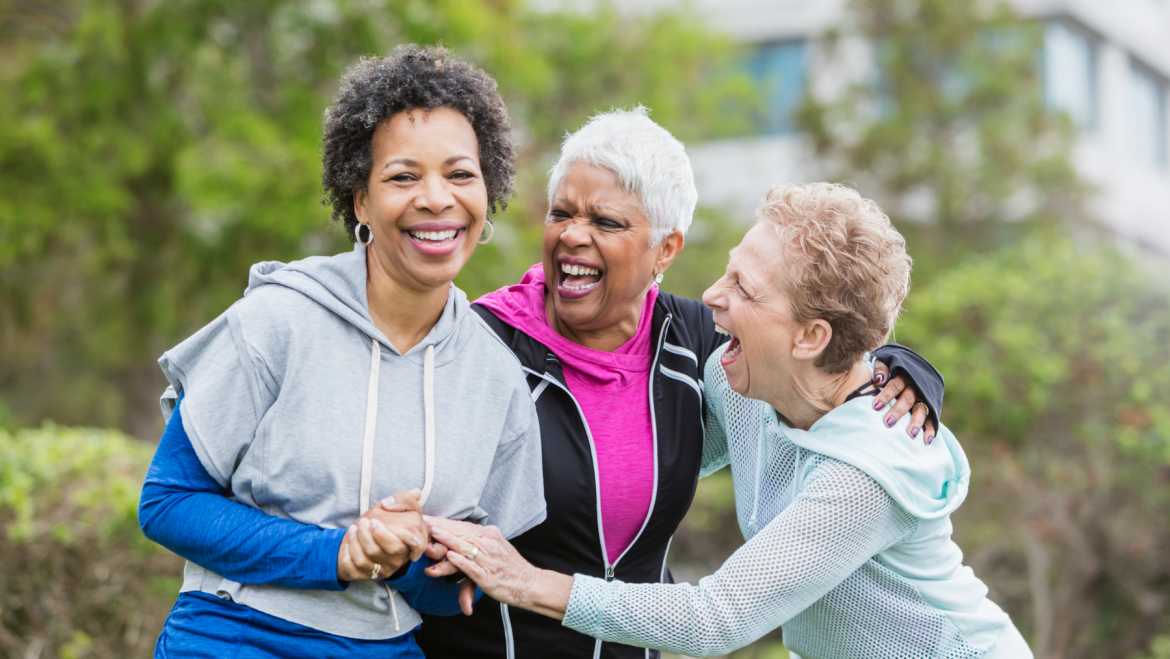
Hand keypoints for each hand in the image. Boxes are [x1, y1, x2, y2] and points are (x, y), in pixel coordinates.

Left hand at [336, 489, 427, 581]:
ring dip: (356, 541)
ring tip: (353, 529)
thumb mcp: (399, 506)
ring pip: (368, 559)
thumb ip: (405, 499)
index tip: (374, 521)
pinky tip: (347, 545)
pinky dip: (348, 555)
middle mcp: (400, 558)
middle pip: (388, 550)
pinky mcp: (371, 576)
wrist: (368, 536)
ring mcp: (386, 568)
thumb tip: (397, 501)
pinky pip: (356, 569)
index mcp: (412, 542)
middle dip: (369, 534)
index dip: (390, 534)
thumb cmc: (386, 521)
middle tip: (363, 522)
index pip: (411, 544)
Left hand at [424, 516, 569, 618]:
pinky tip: (450, 555)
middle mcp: (489, 544)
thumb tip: (460, 540)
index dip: (445, 521)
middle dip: (441, 527)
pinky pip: (472, 567)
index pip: (463, 526)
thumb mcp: (495, 548)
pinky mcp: (488, 576)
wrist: (529, 583)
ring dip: (448, 539)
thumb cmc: (511, 568)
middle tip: (424, 520)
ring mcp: (489, 560)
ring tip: (434, 533)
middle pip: (461, 533)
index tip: (428, 517)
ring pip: (465, 547)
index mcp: (490, 535)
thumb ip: (478, 543)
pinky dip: (461, 561)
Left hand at [872, 363, 935, 443]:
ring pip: (920, 409)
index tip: (875, 407)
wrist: (904, 369)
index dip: (886, 395)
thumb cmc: (888, 370)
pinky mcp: (929, 408)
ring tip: (910, 434)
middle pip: (908, 399)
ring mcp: (923, 398)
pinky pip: (931, 419)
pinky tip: (926, 440)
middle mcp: (915, 386)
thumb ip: (880, 368)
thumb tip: (879, 380)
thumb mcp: (884, 362)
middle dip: (898, 411)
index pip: (895, 385)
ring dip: (916, 422)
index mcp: (904, 374)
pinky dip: (930, 429)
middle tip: (888, 423)